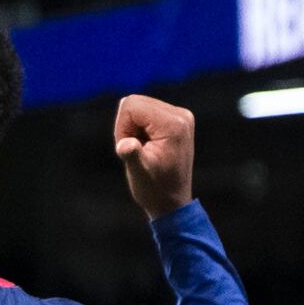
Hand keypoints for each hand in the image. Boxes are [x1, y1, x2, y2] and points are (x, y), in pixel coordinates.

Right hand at [113, 92, 196, 216]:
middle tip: (136, 150)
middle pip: (135, 102)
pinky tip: (148, 146)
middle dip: (127, 126)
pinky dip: (140, 128)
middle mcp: (180, 115)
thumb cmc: (155, 190)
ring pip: (139, 106)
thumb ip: (132, 155)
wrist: (172, 202)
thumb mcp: (139, 174)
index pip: (131, 105)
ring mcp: (181, 116)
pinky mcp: (177, 119)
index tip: (130, 149)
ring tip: (143, 149)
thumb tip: (126, 144)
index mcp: (173, 124)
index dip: (122, 127)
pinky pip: (146, 112)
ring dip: (133, 128)